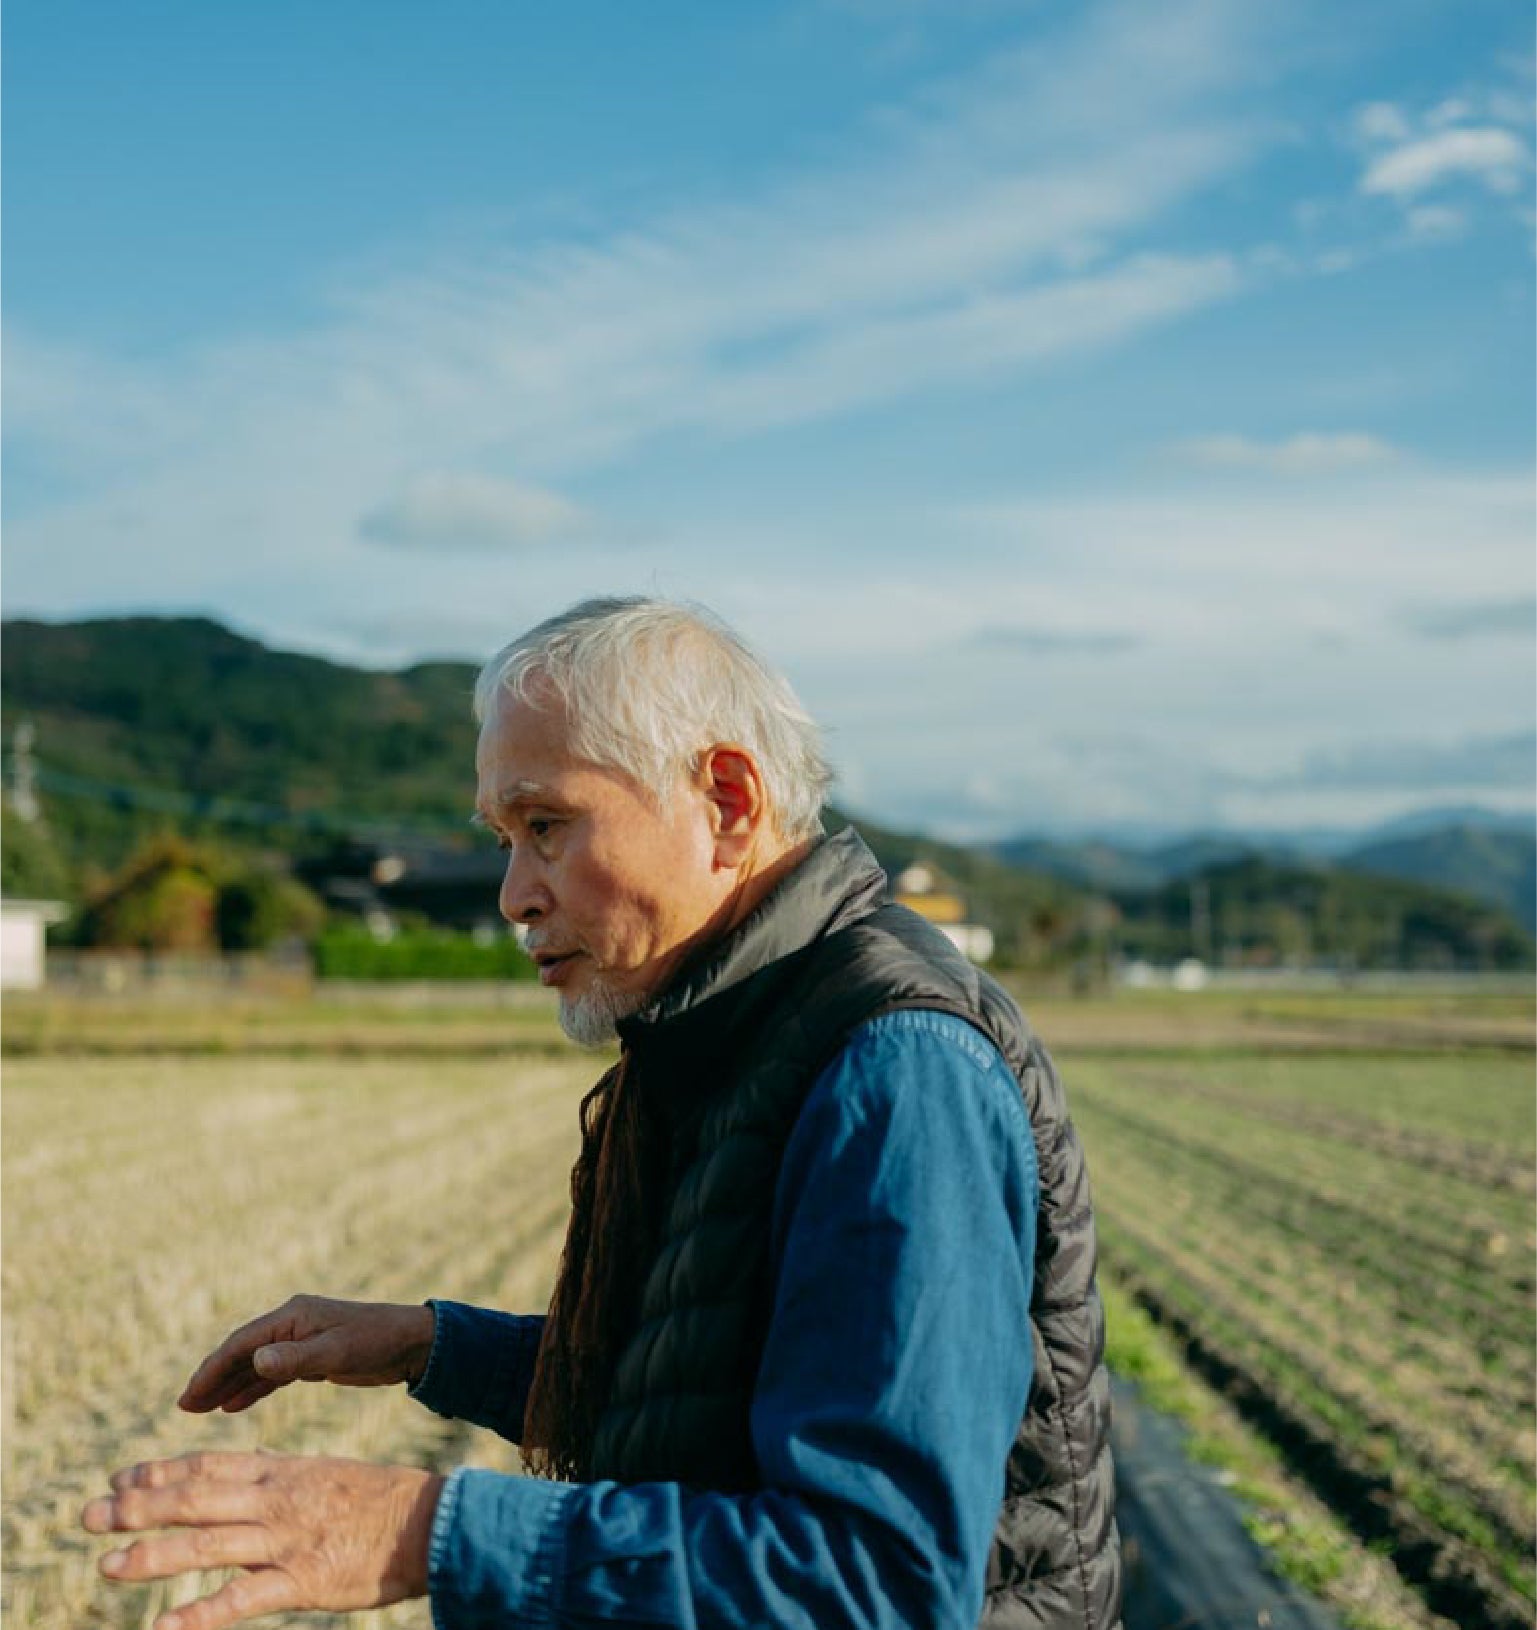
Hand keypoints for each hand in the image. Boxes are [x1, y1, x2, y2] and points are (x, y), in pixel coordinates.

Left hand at [82, 1451, 443, 1629]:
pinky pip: (241, 1601)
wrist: (433, 1522)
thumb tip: (242, 1481)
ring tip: (107, 1567)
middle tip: (89, 1515)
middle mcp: (276, 1500)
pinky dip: (198, 1616)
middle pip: (195, 1499)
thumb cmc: (381, 1501)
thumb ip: (280, 1481)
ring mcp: (286, 1541)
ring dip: (152, 1556)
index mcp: (282, 1472)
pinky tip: (162, 1629)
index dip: (159, 1472)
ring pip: (206, 1546)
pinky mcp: (302, 1582)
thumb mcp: (326, 1476)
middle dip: (137, 1508)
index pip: (209, 1465)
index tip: (118, 1478)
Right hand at [179, 1295, 435, 1413]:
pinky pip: (273, 1372)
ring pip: (255, 1363)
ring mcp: (301, 1338)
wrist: (412, 1342)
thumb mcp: (336, 1353)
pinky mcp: (312, 1355)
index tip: (188, 1398)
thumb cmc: (376, 1343)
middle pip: (242, 1352)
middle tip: (185, 1407)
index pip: (241, 1344)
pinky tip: (234, 1405)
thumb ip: (296, 1359)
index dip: (212, 1370)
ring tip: (202, 1409)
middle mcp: (292, 1324)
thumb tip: (255, 1360)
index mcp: (293, 1317)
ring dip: (229, 1384)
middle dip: (213, 1377)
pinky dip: (253, 1386)